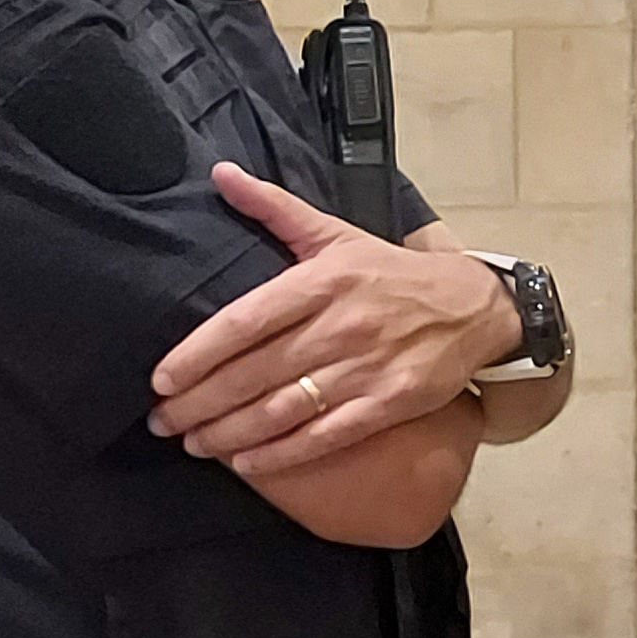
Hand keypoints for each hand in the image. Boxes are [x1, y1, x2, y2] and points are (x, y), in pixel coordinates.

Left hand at [149, 164, 524, 473]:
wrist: (475, 308)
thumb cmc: (393, 274)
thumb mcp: (337, 234)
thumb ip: (275, 208)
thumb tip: (221, 174)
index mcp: (323, 281)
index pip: (245, 321)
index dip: (197, 354)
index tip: (161, 381)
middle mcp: (341, 325)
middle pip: (254, 372)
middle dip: (200, 403)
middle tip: (162, 423)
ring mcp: (366, 367)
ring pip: (283, 409)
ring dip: (230, 433)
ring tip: (195, 444)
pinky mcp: (389, 402)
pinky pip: (325, 435)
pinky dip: (282, 454)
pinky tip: (247, 463)